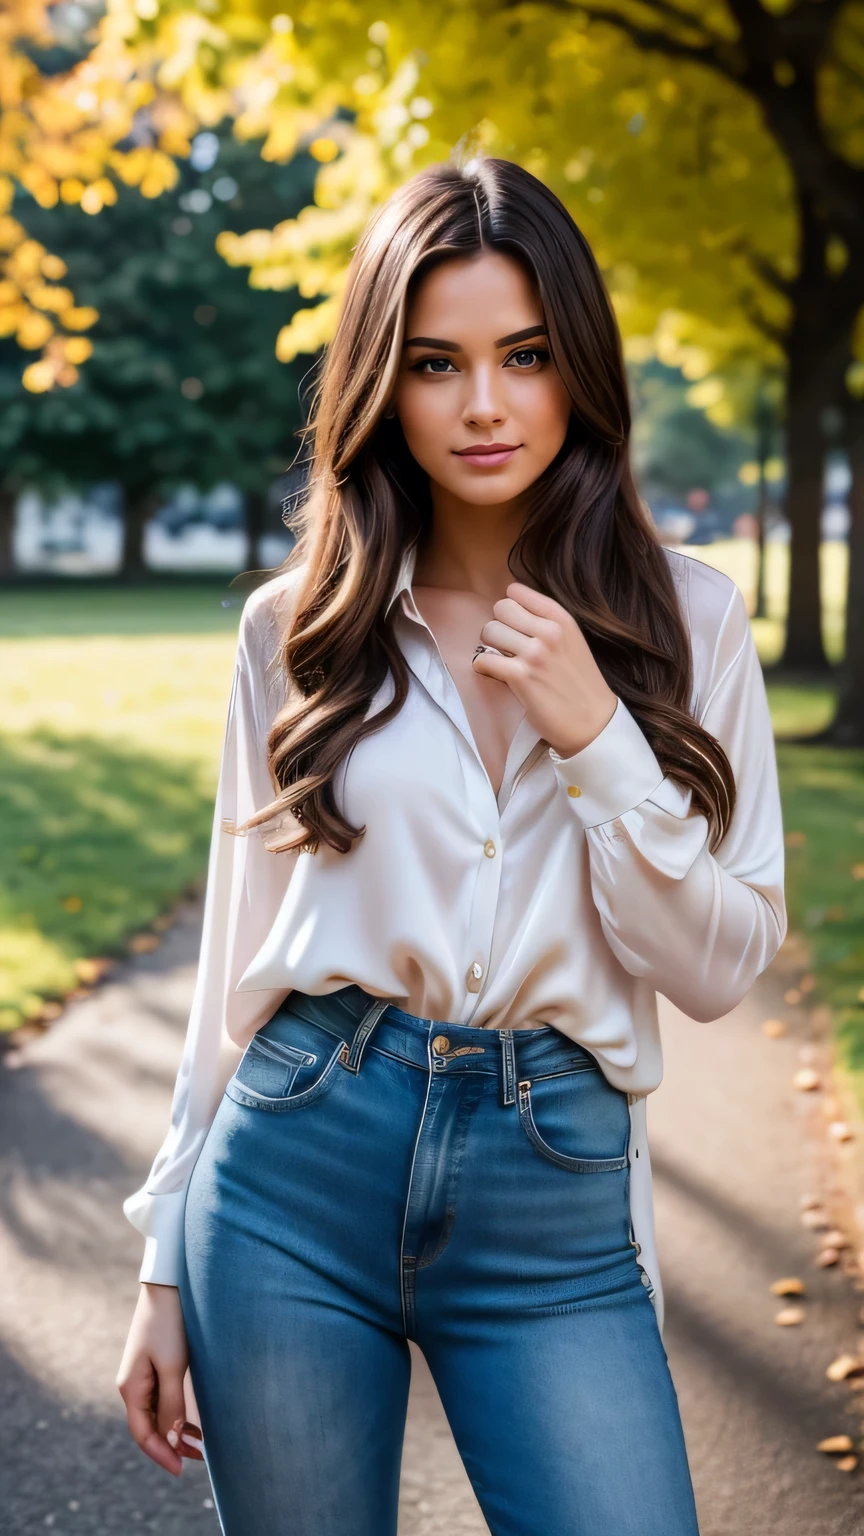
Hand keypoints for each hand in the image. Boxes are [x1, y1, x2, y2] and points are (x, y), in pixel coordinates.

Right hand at [117, 1283, 203, 1476]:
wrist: (168, 1285)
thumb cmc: (169, 1324)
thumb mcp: (173, 1366)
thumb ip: (172, 1404)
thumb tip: (173, 1439)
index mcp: (131, 1388)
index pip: (143, 1434)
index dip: (162, 1454)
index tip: (181, 1471)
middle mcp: (133, 1385)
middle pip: (150, 1426)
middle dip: (173, 1445)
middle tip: (201, 1457)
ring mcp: (144, 1374)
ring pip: (159, 1413)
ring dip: (177, 1429)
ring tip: (203, 1443)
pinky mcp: (156, 1364)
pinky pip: (164, 1398)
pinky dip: (178, 1411)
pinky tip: (195, 1417)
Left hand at [472, 582, 616, 757]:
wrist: (592, 721)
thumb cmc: (580, 684)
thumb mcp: (572, 641)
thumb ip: (547, 623)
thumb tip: (512, 610)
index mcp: (562, 619)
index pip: (517, 592)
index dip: (511, 608)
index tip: (515, 625)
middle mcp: (549, 631)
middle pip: (500, 608)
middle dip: (499, 626)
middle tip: (506, 645)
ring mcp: (534, 653)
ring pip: (489, 631)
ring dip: (490, 647)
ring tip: (503, 661)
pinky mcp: (520, 676)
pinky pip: (482, 659)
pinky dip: (483, 667)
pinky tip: (497, 674)